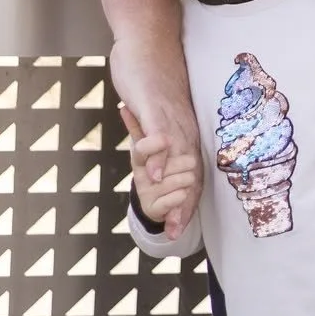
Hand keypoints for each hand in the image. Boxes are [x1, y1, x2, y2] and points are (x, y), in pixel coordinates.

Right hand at [109, 36, 201, 238]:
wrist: (147, 38)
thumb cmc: (152, 72)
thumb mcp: (159, 108)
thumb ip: (158, 129)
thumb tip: (159, 149)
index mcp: (184, 128)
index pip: (192, 170)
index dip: (188, 201)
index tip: (181, 231)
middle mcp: (182, 124)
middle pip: (190, 170)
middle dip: (184, 205)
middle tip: (178, 234)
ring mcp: (170, 116)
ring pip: (179, 157)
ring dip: (176, 189)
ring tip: (173, 218)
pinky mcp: (154, 105)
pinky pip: (160, 134)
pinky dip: (160, 155)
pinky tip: (156, 174)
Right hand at [121, 105, 197, 230]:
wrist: (155, 201)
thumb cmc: (156, 166)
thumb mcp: (150, 147)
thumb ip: (138, 129)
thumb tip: (123, 107)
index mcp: (139, 159)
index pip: (142, 148)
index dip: (154, 144)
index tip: (167, 139)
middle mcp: (140, 175)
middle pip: (165, 167)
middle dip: (182, 163)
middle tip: (191, 161)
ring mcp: (146, 192)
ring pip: (173, 182)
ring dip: (186, 179)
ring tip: (189, 177)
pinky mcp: (152, 208)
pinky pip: (174, 199)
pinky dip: (181, 195)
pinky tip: (183, 193)